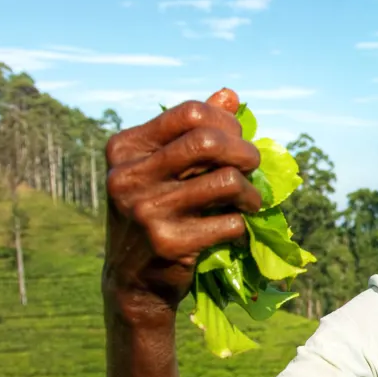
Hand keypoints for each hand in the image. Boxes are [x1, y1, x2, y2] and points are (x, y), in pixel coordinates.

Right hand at [102, 87, 261, 319]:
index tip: (238, 139)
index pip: (189, 113)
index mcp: (124, 148)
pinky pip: (230, 222)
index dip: (226, 122)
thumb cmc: (156, 215)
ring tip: (250, 203)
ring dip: (251, 194)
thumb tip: (230, 95)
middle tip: (253, 167)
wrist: (133, 282)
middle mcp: (127, 176)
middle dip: (245, 153)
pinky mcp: (168, 243)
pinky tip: (236, 230)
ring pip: (226, 181)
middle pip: (209, 142)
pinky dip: (242, 225)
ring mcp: (146, 210)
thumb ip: (192, 132)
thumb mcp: (162, 170)